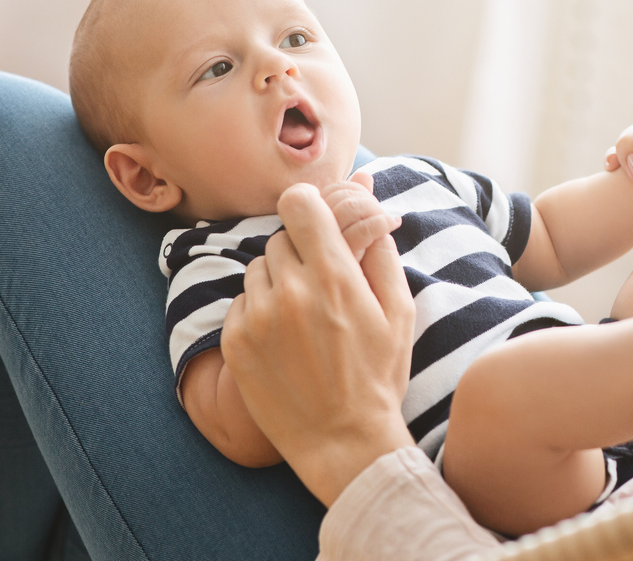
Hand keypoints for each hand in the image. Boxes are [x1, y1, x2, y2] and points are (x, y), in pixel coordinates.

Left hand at [222, 183, 416, 505]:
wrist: (343, 441)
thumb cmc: (379, 373)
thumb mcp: (398, 309)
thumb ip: (379, 246)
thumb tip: (367, 190)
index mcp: (334, 277)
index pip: (299, 203)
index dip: (307, 204)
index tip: (316, 219)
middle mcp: (290, 291)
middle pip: (280, 237)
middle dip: (301, 252)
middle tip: (323, 285)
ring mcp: (257, 318)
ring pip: (259, 268)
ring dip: (279, 281)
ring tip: (305, 318)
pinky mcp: (234, 342)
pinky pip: (241, 302)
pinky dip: (261, 311)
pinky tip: (286, 341)